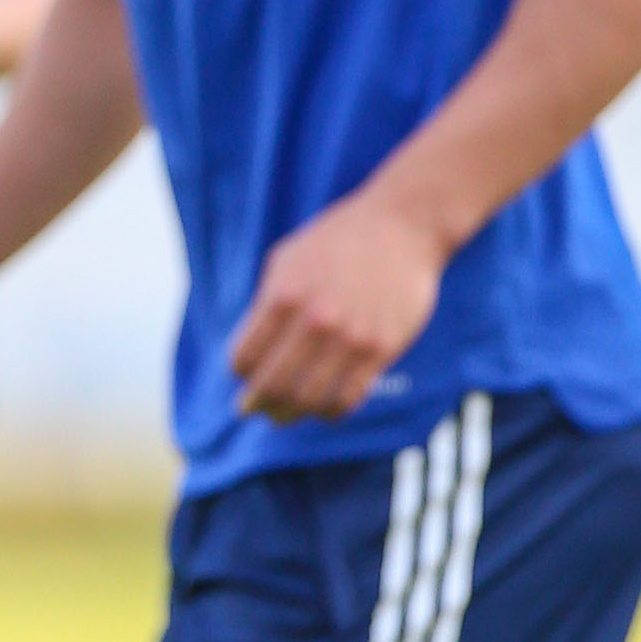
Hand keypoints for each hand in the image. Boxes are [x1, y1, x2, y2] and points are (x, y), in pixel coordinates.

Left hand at [226, 189, 446, 423]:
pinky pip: (348, 398)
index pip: (245, 357)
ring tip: (284, 414)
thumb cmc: (337, 241)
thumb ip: (266, 304)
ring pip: (309, 400)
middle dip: (256, 403)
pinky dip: (330, 412)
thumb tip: (250, 353)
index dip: (239, 372)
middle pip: (272, 386)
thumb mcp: (286, 260)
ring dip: (290, 414)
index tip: (242, 376)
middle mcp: (314, 321)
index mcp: (283, 297)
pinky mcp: (382, 349)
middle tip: (252, 409)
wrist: (402, 226)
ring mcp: (350, 337)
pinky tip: (323, 408)